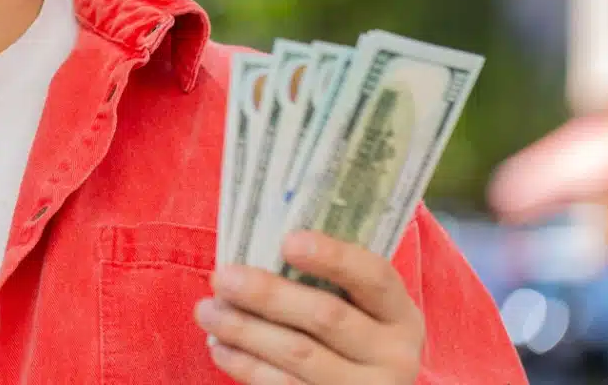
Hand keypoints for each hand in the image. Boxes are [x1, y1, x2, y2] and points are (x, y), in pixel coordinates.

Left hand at [193, 232, 423, 383]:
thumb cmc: (351, 337)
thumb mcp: (358, 310)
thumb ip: (326, 281)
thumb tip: (258, 247)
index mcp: (400, 315)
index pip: (373, 277)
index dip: (333, 257)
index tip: (287, 241)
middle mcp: (394, 355)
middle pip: (327, 317)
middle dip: (268, 294)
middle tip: (222, 277)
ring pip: (299, 355)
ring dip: (245, 330)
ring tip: (206, 311)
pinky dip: (247, 366)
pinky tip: (220, 347)